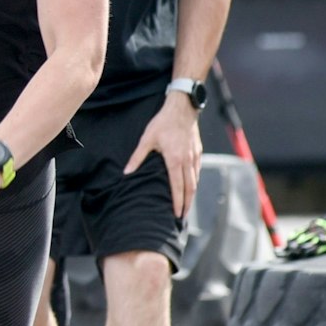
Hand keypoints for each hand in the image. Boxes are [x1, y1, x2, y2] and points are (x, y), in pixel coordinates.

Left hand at [126, 95, 201, 216]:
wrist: (182, 108)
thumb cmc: (162, 123)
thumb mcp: (147, 139)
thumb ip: (137, 157)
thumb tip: (126, 172)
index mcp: (175, 160)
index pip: (177, 187)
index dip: (177, 202)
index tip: (176, 214)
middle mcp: (187, 161)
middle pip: (190, 188)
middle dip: (187, 204)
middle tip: (182, 216)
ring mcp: (195, 157)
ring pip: (195, 181)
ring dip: (191, 195)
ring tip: (186, 206)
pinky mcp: (198, 152)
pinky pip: (197, 171)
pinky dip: (194, 182)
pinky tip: (190, 187)